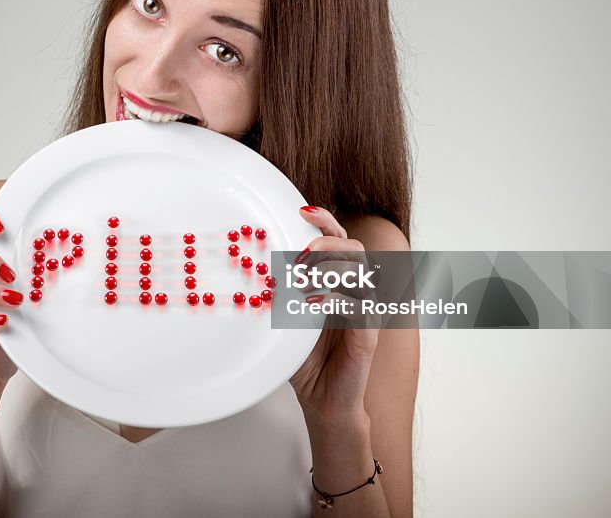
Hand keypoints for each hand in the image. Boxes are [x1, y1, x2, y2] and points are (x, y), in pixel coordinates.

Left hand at [288, 206, 380, 428]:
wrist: (324, 402)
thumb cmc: (305, 360)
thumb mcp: (283, 320)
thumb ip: (274, 295)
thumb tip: (242, 268)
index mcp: (338, 281)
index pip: (338, 239)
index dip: (325, 220)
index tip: (301, 209)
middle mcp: (356, 291)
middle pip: (354, 248)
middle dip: (327, 241)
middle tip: (301, 251)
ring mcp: (366, 310)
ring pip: (360, 271)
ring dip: (329, 267)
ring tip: (300, 277)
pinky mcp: (369, 333)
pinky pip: (359, 304)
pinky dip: (333, 298)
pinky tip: (308, 303)